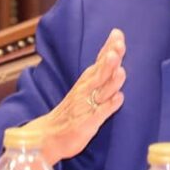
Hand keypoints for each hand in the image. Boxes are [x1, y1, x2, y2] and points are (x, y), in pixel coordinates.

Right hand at [23, 28, 126, 165]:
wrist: (49, 136)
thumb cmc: (73, 109)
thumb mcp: (86, 86)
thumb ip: (101, 70)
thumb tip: (114, 50)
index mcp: (87, 80)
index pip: (99, 60)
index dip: (109, 47)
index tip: (118, 33)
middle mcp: (86, 90)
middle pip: (100, 73)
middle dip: (110, 60)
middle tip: (118, 47)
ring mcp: (87, 106)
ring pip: (101, 91)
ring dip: (111, 81)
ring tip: (121, 71)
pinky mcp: (87, 123)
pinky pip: (99, 114)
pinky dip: (109, 106)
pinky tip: (119, 98)